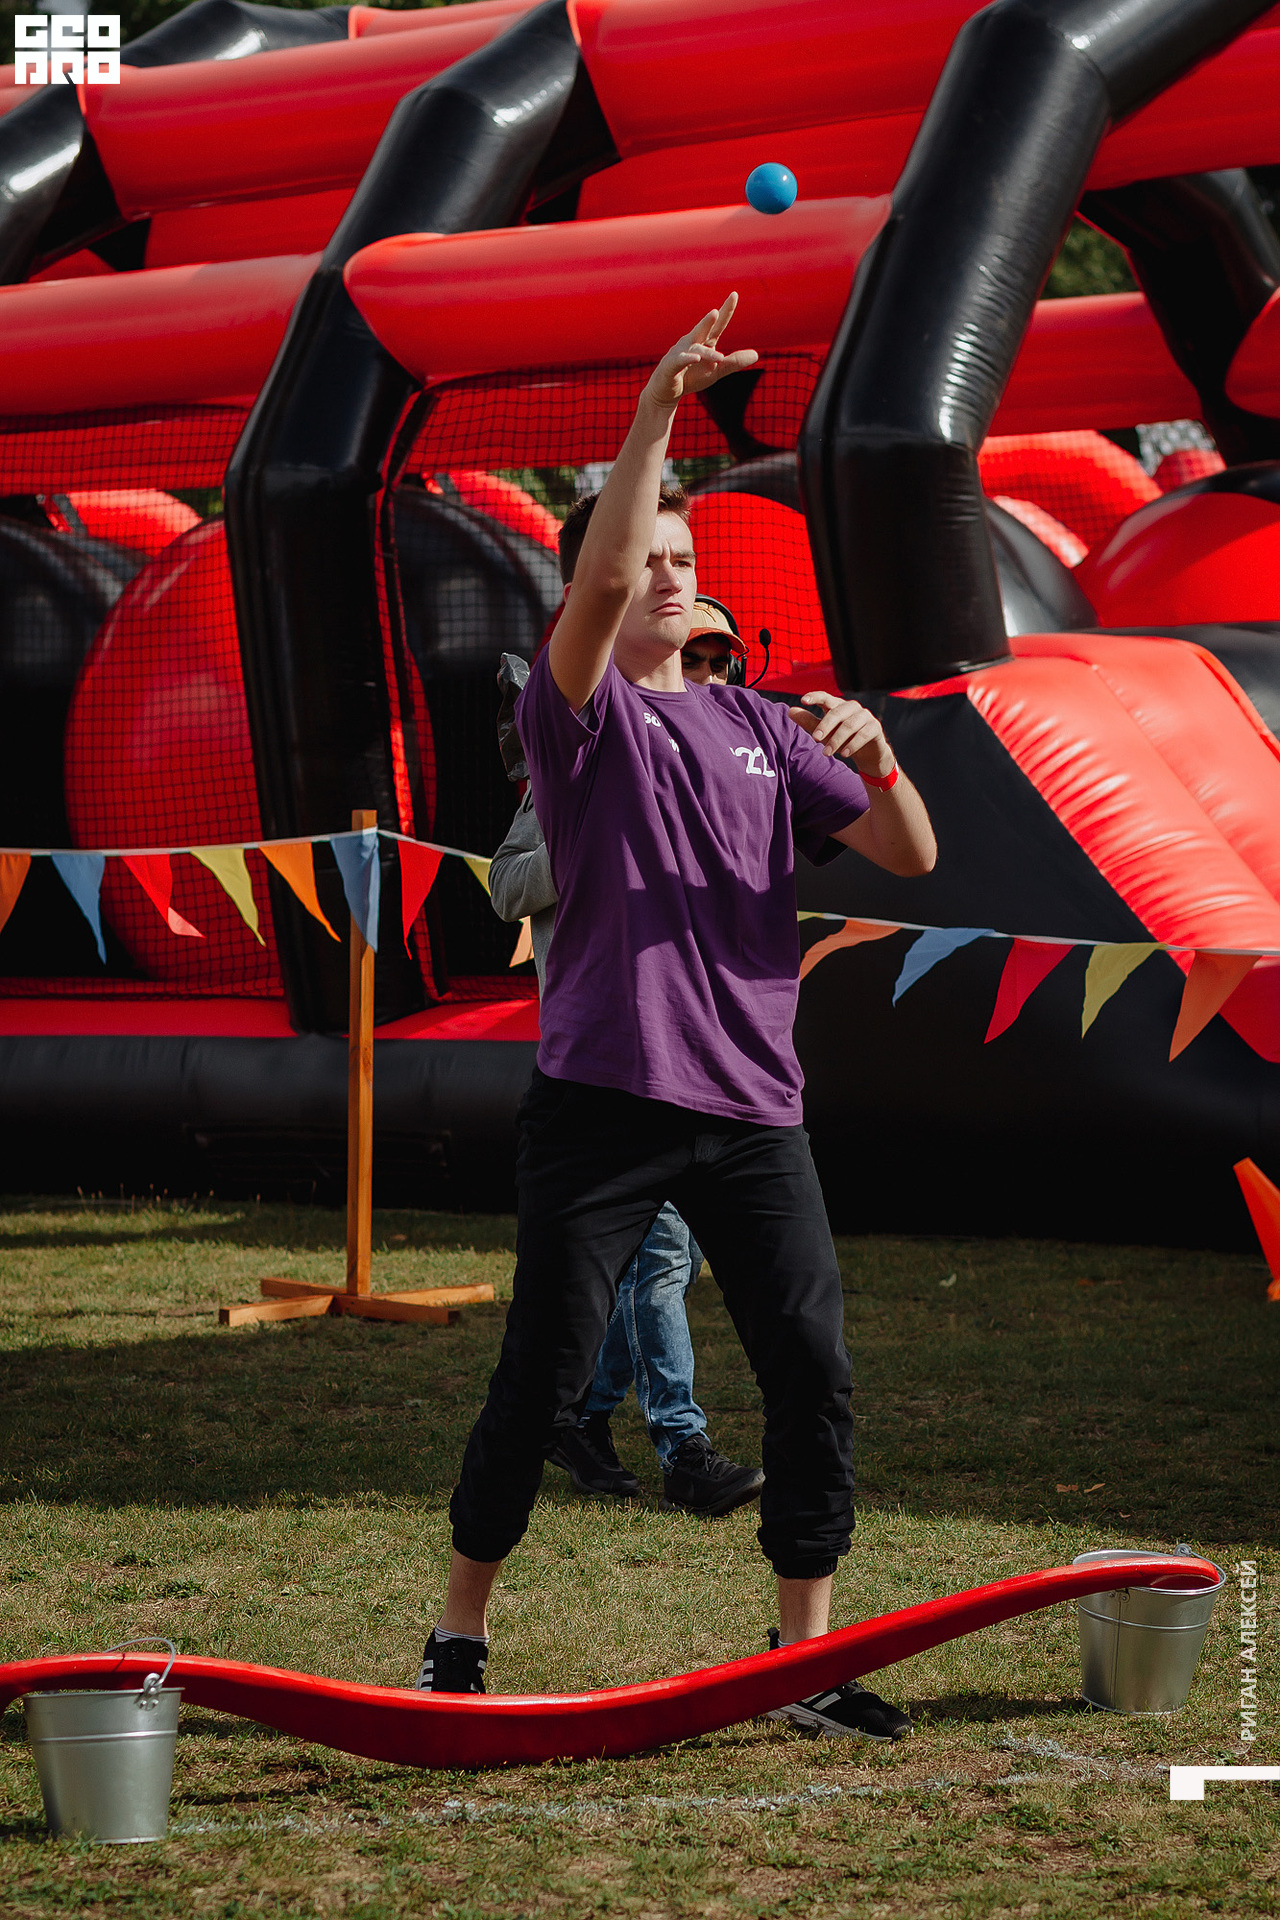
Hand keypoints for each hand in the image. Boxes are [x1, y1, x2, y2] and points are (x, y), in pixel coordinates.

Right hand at [645, 294, 758, 408]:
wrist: (666, 392)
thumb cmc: (692, 377)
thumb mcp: (717, 370)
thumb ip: (734, 362)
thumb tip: (757, 355)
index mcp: (705, 342)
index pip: (717, 325)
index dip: (726, 310)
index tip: (734, 294)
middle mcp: (692, 343)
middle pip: (702, 331)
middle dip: (708, 322)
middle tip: (715, 312)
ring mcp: (680, 353)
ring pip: (695, 349)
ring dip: (706, 353)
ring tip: (719, 357)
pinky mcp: (670, 365)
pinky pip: (680, 360)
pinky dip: (687, 358)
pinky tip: (696, 358)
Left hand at [788, 691, 894, 775]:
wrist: (867, 753)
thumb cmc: (842, 738)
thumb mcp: (823, 732)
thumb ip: (808, 721)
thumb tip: (790, 711)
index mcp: (837, 705)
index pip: (826, 697)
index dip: (815, 697)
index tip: (803, 700)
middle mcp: (852, 707)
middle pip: (837, 712)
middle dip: (825, 725)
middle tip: (815, 738)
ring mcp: (865, 716)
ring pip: (850, 725)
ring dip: (837, 739)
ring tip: (827, 753)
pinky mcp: (875, 727)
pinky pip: (864, 734)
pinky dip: (853, 744)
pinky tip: (844, 754)